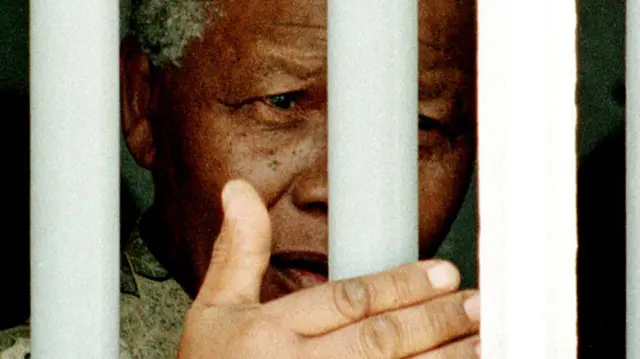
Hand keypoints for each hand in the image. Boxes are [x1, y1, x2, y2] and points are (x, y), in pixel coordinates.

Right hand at [177, 179, 480, 358]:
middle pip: (379, 343)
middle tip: (476, 303)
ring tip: (483, 339)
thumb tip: (239, 190)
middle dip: (433, 322)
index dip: (399, 286)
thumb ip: (238, 253)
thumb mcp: (215, 311)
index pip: (347, 303)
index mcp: (267, 337)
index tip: (442, 272)